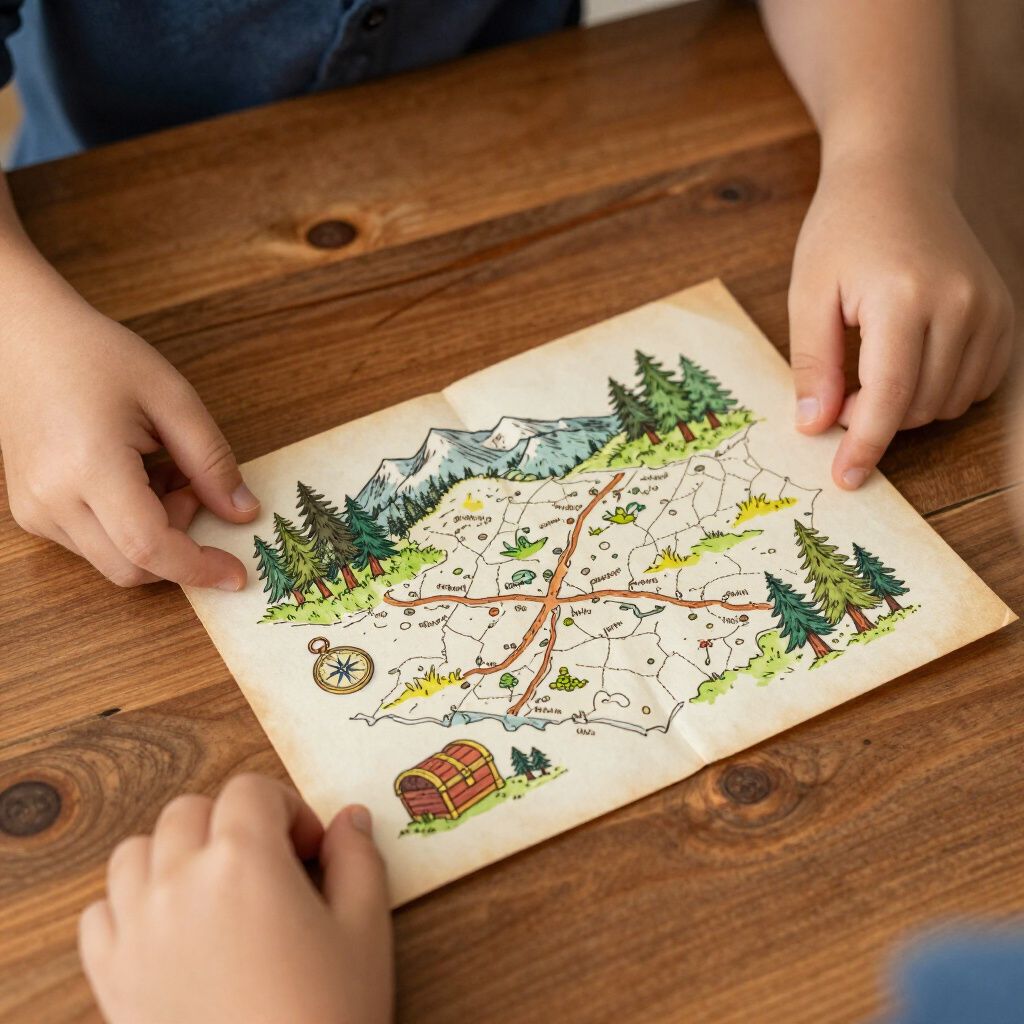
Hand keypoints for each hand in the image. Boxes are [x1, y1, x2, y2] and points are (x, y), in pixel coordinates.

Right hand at [0, 278, 258, 587]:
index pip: (150, 548)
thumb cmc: (97, 357)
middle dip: (179, 544)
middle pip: (132, 568)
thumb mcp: (172, 398)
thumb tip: (243, 513)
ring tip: (161, 471)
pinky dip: (128, 528)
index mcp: (89, 467)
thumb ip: (212, 461)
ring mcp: (34, 510)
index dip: (198, 568)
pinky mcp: (31, 512)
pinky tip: (134, 478)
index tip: (236, 574)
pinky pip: (92, 545)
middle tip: (192, 487)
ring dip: (155, 534)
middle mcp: (51, 499)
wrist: (24, 339)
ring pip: (113, 560)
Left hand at [79, 775, 393, 1023]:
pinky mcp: (113, 978)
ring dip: (174, 853)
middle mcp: (180, 881)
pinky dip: (128, 905)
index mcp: (244, 860)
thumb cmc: (325, 1016)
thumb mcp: (365, 932)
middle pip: (190, 810)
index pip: (251, 789)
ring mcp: (137, 929)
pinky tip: (168, 929)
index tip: (311, 848)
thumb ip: (358, 860)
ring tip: (213, 888)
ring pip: (135, 851)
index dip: (288, 808)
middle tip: (268, 864)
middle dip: (232, 822)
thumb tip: (350, 818)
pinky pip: (100, 914)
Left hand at [788, 157, 1014, 488]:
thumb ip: (812, 365)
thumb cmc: (841, 232)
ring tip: (869, 370)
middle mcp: (961, 304)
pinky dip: (938, 392)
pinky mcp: (1005, 314)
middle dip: (873, 418)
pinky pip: (975, 385)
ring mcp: (991, 308)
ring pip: (948, 403)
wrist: (896, 178)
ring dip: (904, 408)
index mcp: (904, 298)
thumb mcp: (808, 295)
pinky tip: (909, 365)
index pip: (887, 397)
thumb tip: (814, 427)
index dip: (864, 445)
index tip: (845, 479)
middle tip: (838, 391)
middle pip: (918, 406)